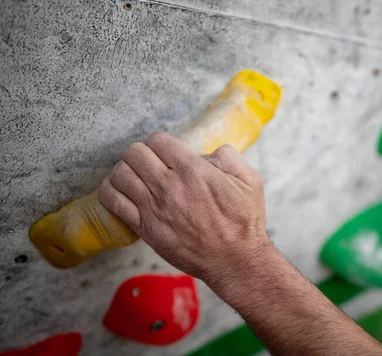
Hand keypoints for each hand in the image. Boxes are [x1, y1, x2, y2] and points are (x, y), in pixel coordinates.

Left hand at [98, 132, 269, 283]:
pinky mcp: (145, 228)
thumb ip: (229, 157)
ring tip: (134, 176)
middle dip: (141, 153)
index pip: (157, 140)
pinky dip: (111, 192)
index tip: (166, 151)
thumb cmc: (244, 223)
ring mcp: (153, 207)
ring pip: (119, 174)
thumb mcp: (250, 181)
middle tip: (149, 163)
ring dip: (125, 171)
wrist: (235, 260)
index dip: (160, 142)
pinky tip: (121, 192)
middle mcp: (169, 185)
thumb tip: (209, 153)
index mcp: (193, 170)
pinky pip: (113, 202)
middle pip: (134, 153)